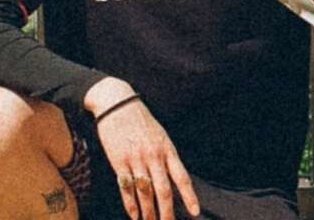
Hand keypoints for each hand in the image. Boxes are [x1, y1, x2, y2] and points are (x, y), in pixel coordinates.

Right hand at [86, 79, 198, 219]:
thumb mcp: (160, 135)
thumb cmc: (141, 121)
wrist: (117, 104)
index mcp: (167, 148)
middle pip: (164, 190)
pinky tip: (134, 216)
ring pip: (145, 193)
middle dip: (167, 213)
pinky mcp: (119, 162)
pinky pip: (126, 188)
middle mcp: (154, 155)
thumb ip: (166, 156)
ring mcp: (136, 159)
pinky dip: (130, 205)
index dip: (189, 196)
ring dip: (148, 213)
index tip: (195, 213)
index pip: (182, 177)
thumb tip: (173, 180)